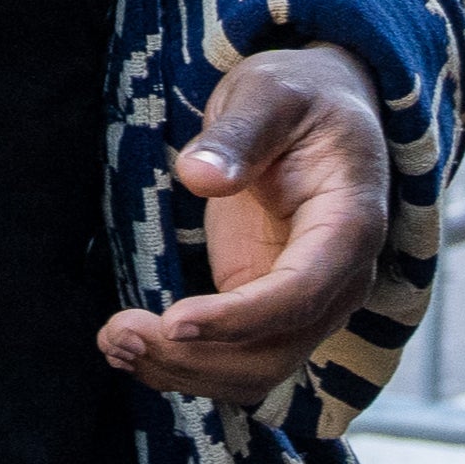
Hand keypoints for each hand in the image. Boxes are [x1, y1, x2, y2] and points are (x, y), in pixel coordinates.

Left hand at [98, 44, 388, 410]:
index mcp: (351, 223)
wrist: (319, 107)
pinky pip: (233, 358)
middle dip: (195, 358)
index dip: (239, 320)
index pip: (303, 292)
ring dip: (181, 372)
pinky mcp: (267, 308)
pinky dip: (183, 364)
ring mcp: (304, 301)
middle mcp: (337, 279)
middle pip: (275, 352)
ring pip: (253, 371)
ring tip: (113, 340)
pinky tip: (129, 345)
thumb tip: (196, 176)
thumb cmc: (300, 93)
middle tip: (117, 333)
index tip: (172, 321)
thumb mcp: (269, 92)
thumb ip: (239, 133)